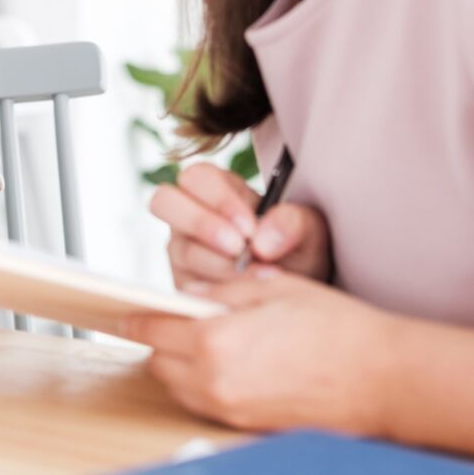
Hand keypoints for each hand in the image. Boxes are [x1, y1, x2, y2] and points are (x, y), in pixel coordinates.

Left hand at [122, 268, 397, 433]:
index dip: (138, 318)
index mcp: (215, 342)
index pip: (153, 330)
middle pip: (159, 363)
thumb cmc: (335, 326)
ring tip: (202, 340)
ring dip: (179, 364)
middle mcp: (216, 382)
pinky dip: (203, 383)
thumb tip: (187, 296)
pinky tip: (226, 362)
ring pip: (180, 387)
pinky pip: (206, 403)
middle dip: (160, 341)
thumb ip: (220, 293)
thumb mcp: (272, 288)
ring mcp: (231, 409)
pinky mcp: (248, 425)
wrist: (383, 378)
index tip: (127, 311)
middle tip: (172, 320)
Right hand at [151, 163, 331, 285]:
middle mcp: (190, 214)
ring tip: (258, 277)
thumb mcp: (309, 231)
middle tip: (238, 248)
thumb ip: (293, 223)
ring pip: (180, 249)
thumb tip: (262, 241)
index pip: (197, 177)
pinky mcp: (183, 283)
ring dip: (220, 265)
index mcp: (217, 187)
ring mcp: (182, 249)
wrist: (298, 290)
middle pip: (164, 201)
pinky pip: (187, 286)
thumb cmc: (298, 250)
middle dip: (201, 224)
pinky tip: (246, 296)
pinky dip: (218, 292)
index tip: (250, 228)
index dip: (218, 200)